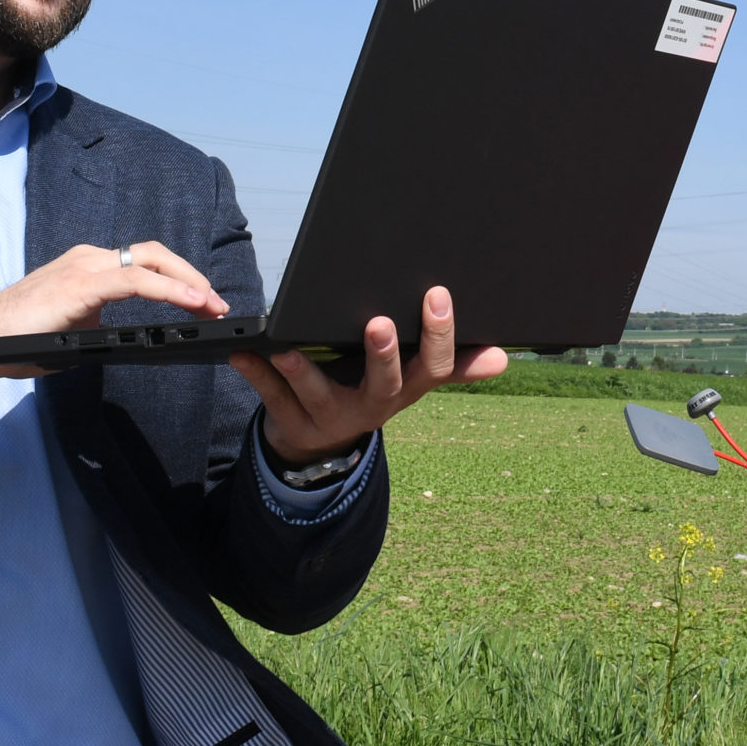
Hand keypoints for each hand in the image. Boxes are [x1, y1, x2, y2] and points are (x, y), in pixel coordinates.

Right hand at [0, 241, 229, 386]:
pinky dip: (167, 289)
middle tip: (218, 304)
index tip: (205, 302)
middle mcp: (90, 259)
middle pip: (155, 255)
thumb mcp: (71, 330)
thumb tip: (123, 337)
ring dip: (188, 283)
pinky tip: (188, 302)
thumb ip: (98, 324)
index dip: (180, 278)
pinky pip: (134, 281)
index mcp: (89, 268)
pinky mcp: (80, 285)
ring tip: (212, 305)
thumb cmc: (18, 338)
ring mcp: (84, 267)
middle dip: (193, 276)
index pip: (145, 263)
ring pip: (150, 262)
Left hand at [231, 285, 507, 466]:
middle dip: (383, 355)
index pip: (432, 366)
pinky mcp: (291, 422)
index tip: (437, 294)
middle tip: (380, 323)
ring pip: (317, 395)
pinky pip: (272, 399)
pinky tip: (244, 352)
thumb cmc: (373, 392)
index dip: (438, 334)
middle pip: (382, 384)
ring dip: (302, 371)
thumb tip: (502, 358)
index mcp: (405, 390)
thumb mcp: (413, 383)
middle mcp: (372, 408)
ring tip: (287, 345)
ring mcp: (330, 418)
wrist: (323, 451)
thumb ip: (455, 366)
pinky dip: (257, 375)